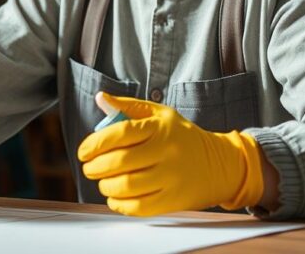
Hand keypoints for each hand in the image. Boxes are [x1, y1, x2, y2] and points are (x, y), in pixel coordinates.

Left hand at [78, 92, 264, 215]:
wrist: (220, 164)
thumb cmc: (183, 137)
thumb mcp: (160, 114)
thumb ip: (128, 106)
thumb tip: (100, 98)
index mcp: (160, 127)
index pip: (120, 133)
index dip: (95, 143)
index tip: (83, 151)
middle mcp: (167, 151)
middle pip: (119, 162)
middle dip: (95, 167)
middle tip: (89, 168)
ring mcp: (172, 177)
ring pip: (127, 186)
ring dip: (105, 186)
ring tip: (103, 181)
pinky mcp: (174, 200)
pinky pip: (139, 207)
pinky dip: (120, 204)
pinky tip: (114, 197)